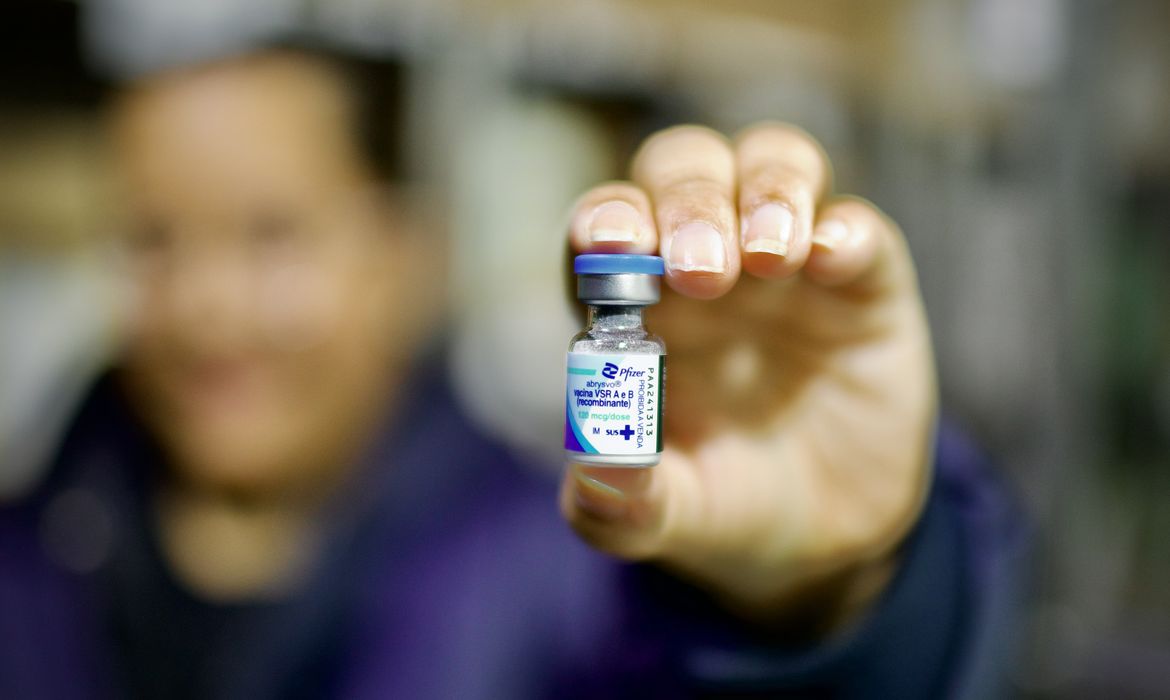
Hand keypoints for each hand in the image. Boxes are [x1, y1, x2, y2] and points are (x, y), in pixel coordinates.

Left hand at [560, 123, 935, 631]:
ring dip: (766, 192)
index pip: (605, 229)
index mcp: (637, 305)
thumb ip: (621, 506)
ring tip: (769, 256)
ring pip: (770, 163)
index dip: (604, 222)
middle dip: (687, 204)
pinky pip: (858, 225)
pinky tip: (832, 257)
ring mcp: (786, 264)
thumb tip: (592, 472)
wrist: (826, 536)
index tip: (608, 242)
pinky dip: (845, 228)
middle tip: (700, 271)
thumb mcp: (670, 519)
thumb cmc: (725, 506)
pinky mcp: (864, 282)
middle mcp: (705, 262)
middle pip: (682, 172)